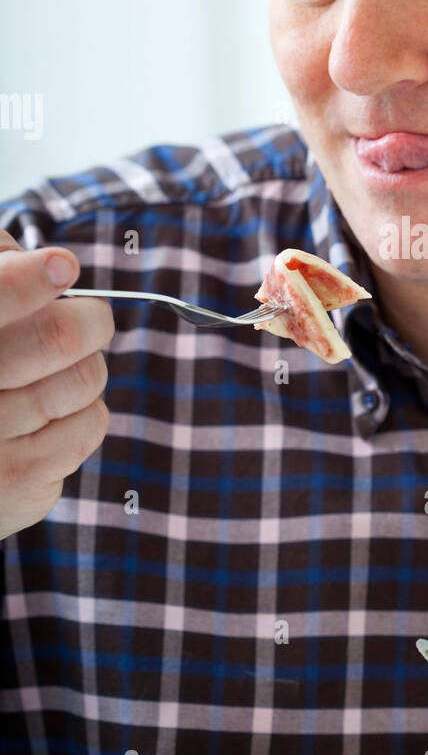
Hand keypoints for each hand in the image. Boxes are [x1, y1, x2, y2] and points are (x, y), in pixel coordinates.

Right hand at [0, 229, 113, 538]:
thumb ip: (3, 273)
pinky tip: (49, 418)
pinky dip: (83, 412)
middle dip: (90, 319)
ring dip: (84, 369)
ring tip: (55, 375)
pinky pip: (92, 424)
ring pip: (86, 380)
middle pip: (58, 336)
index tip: (63, 267)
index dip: (27, 281)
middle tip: (90, 319)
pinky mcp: (20, 487)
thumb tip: (54, 266)